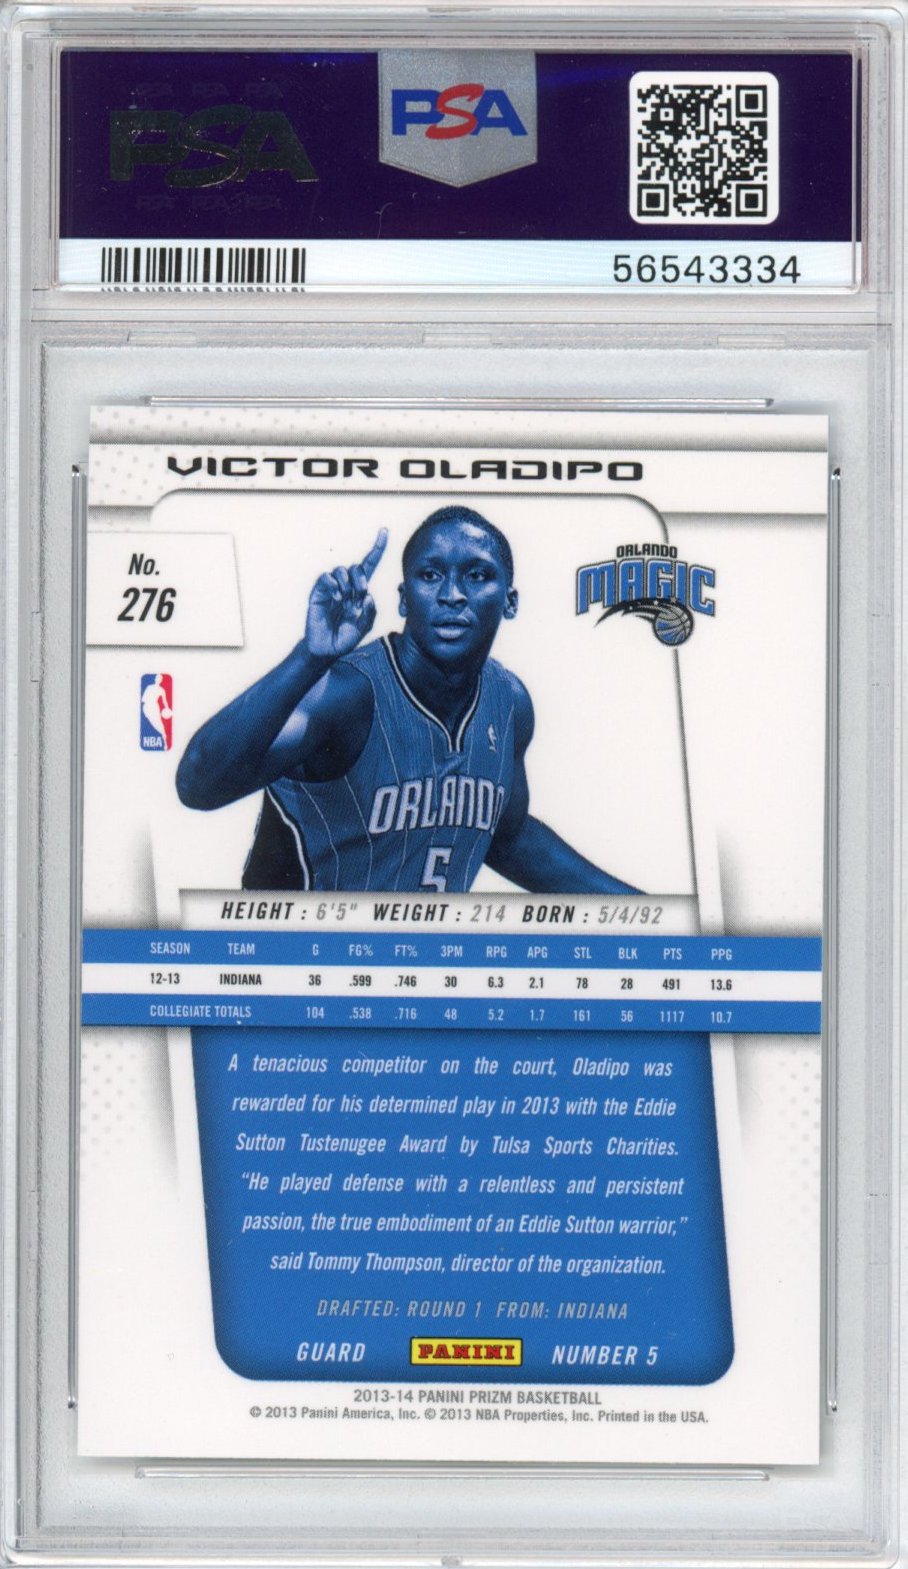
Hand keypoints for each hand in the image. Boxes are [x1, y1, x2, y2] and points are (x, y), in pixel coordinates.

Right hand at [304, 528, 387, 660]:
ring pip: (342, 570)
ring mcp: (332, 587)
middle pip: (357, 567)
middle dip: (361, 579)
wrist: (326, 649)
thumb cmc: (345, 638)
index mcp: (360, 591)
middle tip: (361, 593)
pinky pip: (326, 577)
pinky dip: (334, 585)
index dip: (377, 549)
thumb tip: (368, 595)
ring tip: (346, 600)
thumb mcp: (364, 627)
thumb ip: (370, 612)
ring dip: (347, 583)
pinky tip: (337, 598)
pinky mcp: (319, 591)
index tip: (385, 532)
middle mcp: (347, 586)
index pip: (370, 565)